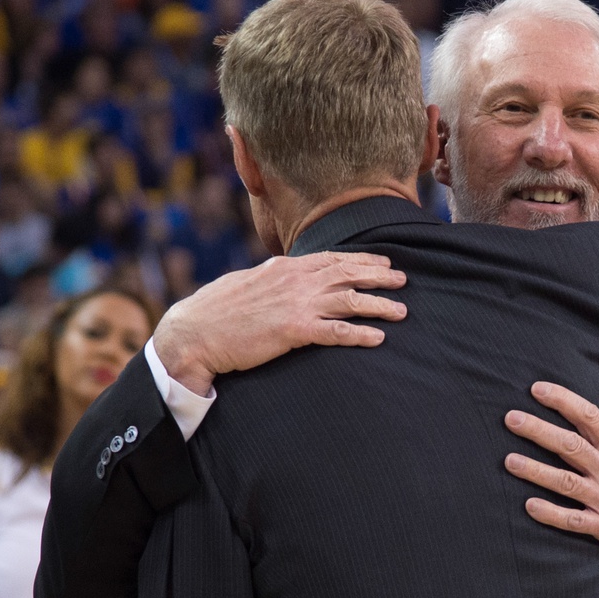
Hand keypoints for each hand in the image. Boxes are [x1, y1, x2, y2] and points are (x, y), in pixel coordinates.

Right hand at [154, 251, 407, 394]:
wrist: (194, 332)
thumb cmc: (215, 311)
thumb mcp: (248, 283)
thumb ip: (273, 279)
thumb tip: (283, 275)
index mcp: (285, 267)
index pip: (332, 258)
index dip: (362, 260)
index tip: (383, 263)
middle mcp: (296, 281)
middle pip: (349, 274)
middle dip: (379, 276)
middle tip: (403, 280)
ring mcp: (297, 305)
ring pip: (350, 301)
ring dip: (380, 305)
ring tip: (402, 310)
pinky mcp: (295, 331)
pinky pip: (337, 332)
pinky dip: (361, 335)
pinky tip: (378, 339)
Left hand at [503, 378, 598, 584]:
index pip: (589, 417)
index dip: (563, 401)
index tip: (537, 389)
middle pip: (571, 446)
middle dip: (539, 431)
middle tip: (511, 418)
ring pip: (567, 483)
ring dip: (537, 472)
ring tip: (509, 461)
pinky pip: (574, 521)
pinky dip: (552, 514)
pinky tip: (530, 506)